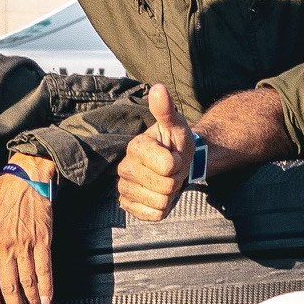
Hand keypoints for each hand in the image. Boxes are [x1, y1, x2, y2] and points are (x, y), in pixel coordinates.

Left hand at [0, 160, 56, 303]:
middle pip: (8, 286)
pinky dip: (46, 287)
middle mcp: (4, 246)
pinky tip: (47, 299)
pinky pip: (44, 269)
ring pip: (27, 281)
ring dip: (31, 302)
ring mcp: (25, 244)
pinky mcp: (43, 240)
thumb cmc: (5, 197)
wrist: (26, 178)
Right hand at [117, 85, 195, 222]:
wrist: (174, 164)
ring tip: (165, 180)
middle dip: (175, 179)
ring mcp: (124, 189)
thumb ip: (167, 110)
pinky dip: (162, 208)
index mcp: (135, 148)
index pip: (168, 166)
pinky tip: (157, 194)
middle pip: (165, 186)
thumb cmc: (175, 144)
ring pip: (160, 202)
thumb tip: (158, 88)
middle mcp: (124, 168)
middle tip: (171, 169)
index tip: (174, 155)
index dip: (178, 162)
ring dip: (169, 194)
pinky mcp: (128, 206)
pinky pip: (153, 215)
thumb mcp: (177, 126)